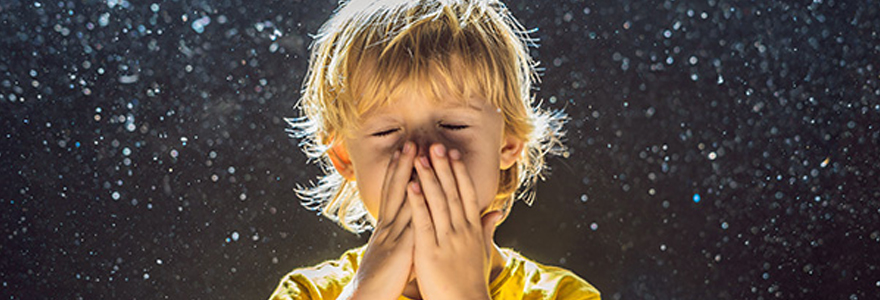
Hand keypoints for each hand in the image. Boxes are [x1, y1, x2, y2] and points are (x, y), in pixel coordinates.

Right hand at [340, 142, 416, 299]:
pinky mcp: (400, 248)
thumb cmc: (382, 280)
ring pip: (402, 199)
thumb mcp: (394, 255)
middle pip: (396, 189)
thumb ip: (404, 239)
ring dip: (409, 175)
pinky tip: (422, 189)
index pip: (394, 194)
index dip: (399, 172)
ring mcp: (392, 236)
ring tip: (416, 155)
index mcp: (387, 228)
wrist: (366, 298)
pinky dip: (416, 204)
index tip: (406, 152)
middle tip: (411, 142)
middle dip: (403, 165)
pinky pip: (411, 222)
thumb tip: (414, 229)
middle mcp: (387, 227)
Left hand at [407, 143, 503, 299]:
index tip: (452, 153)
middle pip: (452, 192)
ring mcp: (446, 240)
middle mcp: (462, 231)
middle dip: (443, 167)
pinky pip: (423, 222)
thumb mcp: (482, 252)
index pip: (466, 193)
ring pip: (438, 202)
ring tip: (420, 157)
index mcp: (473, 229)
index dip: (459, 172)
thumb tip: (496, 211)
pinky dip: (417, 202)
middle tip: (435, 144)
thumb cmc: (470, 281)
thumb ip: (487, 228)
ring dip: (429, 177)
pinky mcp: (430, 251)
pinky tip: (411, 185)